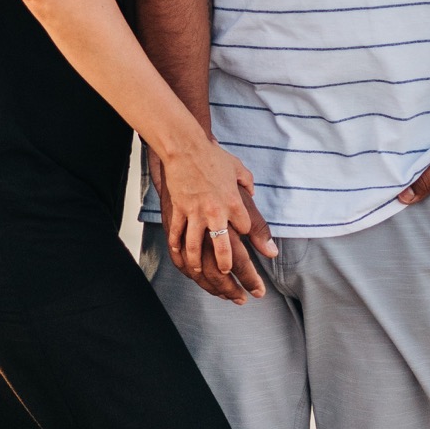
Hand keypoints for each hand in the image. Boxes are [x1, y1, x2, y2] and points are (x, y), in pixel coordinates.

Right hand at [154, 142, 277, 302]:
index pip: (246, 229)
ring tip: (205, 277)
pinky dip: (179, 252)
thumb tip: (252, 192)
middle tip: (232, 280)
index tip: (251, 249)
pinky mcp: (179, 212)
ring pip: (197, 249)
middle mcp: (215, 212)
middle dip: (229, 269)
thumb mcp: (237, 168)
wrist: (185, 148)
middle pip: (224, 249)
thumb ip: (247, 183)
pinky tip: (183, 262)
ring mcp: (195, 213)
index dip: (248, 238)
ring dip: (201, 268)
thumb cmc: (212, 157)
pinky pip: (177, 238)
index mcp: (233, 202)